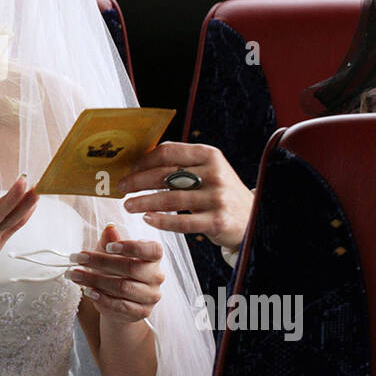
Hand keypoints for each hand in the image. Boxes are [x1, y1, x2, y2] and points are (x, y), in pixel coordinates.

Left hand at [70, 223, 163, 321]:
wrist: (117, 300)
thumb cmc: (114, 270)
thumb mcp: (110, 253)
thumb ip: (110, 241)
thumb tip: (110, 228)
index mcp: (153, 257)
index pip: (152, 250)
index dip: (132, 247)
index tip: (109, 246)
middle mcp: (156, 276)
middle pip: (131, 267)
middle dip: (100, 262)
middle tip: (77, 258)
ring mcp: (151, 296)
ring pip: (123, 287)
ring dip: (95, 280)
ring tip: (75, 275)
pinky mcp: (142, 312)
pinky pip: (120, 306)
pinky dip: (102, 299)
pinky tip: (88, 292)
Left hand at [114, 142, 253, 251]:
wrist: (254, 217)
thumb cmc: (220, 191)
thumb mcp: (209, 169)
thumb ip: (182, 163)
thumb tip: (141, 160)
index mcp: (209, 155)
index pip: (169, 152)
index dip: (144, 161)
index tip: (129, 169)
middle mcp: (214, 174)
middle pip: (165, 175)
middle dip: (137, 181)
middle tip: (121, 187)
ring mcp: (217, 198)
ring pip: (170, 199)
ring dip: (143, 202)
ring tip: (127, 205)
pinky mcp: (218, 221)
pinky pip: (182, 222)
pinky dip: (161, 221)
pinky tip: (147, 219)